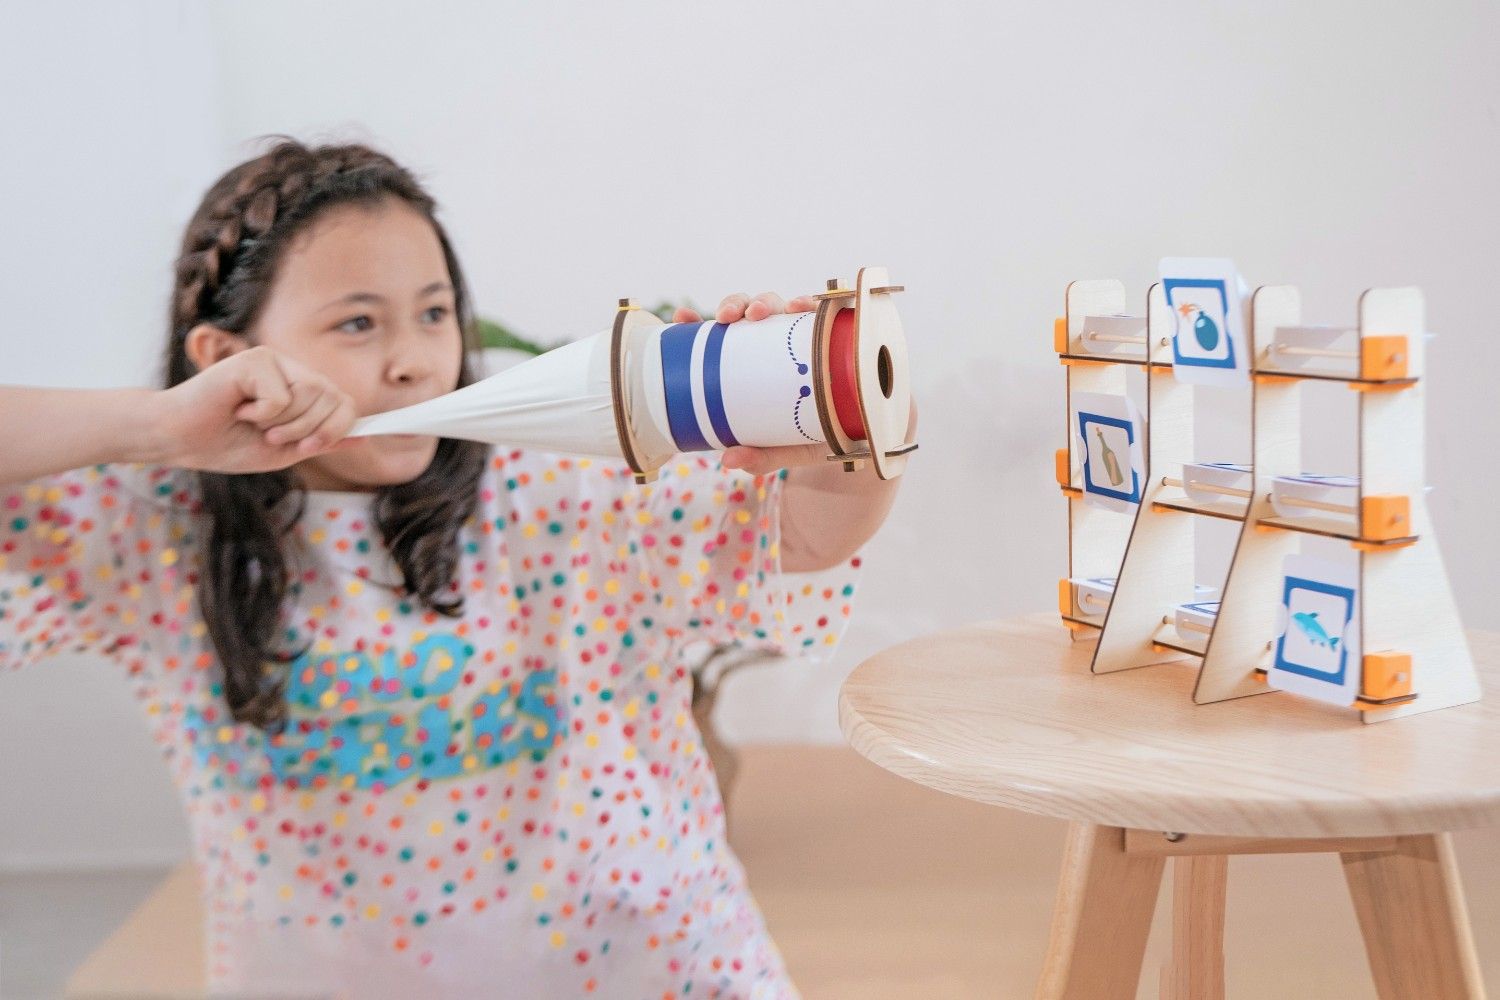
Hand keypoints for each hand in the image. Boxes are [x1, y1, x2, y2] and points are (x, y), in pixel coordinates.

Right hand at [150, 345, 358, 472]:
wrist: (181, 440)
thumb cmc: (228, 444)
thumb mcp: (284, 450)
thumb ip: (321, 441)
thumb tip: (363, 438)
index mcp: (302, 391)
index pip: (345, 404)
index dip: (336, 429)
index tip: (309, 448)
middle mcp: (292, 371)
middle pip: (334, 399)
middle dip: (307, 430)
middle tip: (272, 436)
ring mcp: (274, 361)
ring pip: (312, 395)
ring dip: (284, 423)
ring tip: (253, 423)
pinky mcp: (254, 359)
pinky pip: (281, 396)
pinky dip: (261, 414)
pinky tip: (237, 408)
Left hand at [672, 291, 824, 473]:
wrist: (860, 440)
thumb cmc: (814, 436)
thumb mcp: (785, 449)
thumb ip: (761, 456)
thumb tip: (728, 459)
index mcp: (754, 363)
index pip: (722, 336)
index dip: (698, 321)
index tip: (683, 317)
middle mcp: (776, 343)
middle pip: (748, 312)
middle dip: (735, 304)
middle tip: (728, 317)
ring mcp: (803, 336)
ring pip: (780, 306)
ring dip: (766, 301)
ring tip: (760, 312)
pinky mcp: (832, 336)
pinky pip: (821, 313)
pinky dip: (811, 304)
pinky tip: (804, 306)